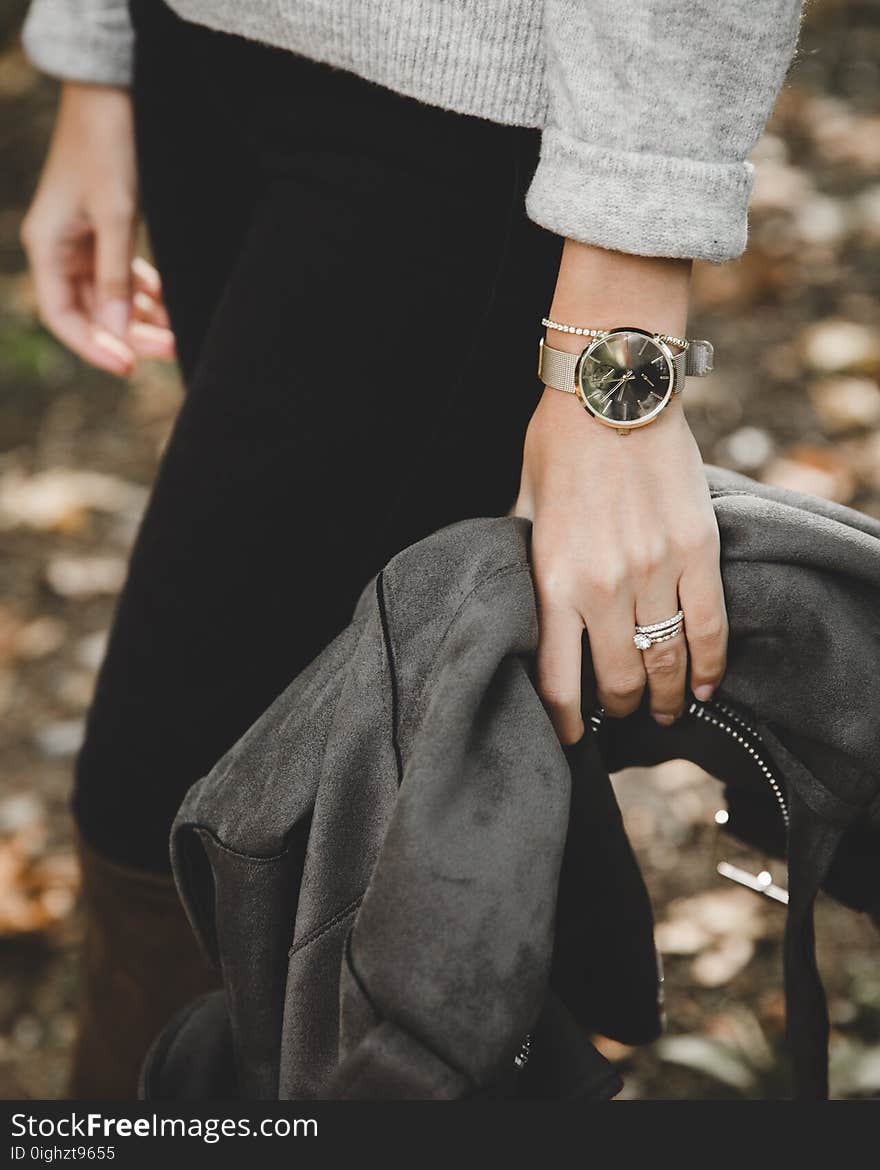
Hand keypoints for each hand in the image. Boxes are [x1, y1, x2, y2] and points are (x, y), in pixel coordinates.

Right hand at [20, 82, 174, 374]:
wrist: (112, 91)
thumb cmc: (108, 147)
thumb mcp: (117, 216)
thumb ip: (116, 277)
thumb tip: (117, 332)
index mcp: (46, 247)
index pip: (63, 318)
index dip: (95, 348)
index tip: (129, 368)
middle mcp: (58, 248)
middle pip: (91, 312)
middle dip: (130, 335)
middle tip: (172, 349)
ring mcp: (81, 240)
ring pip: (110, 297)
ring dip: (142, 317)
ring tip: (178, 332)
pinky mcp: (104, 230)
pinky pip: (122, 275)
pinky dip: (145, 293)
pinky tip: (170, 306)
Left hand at [515, 242, 727, 743]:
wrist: (613, 389)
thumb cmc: (558, 443)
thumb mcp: (522, 505)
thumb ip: (525, 556)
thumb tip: (520, 591)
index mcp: (553, 579)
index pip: (557, 677)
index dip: (563, 721)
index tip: (569, 738)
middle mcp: (604, 585)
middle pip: (620, 678)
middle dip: (622, 710)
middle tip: (625, 716)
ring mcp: (656, 569)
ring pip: (668, 660)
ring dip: (669, 697)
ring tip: (668, 710)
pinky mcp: (697, 549)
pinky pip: (711, 624)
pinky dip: (711, 664)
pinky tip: (707, 687)